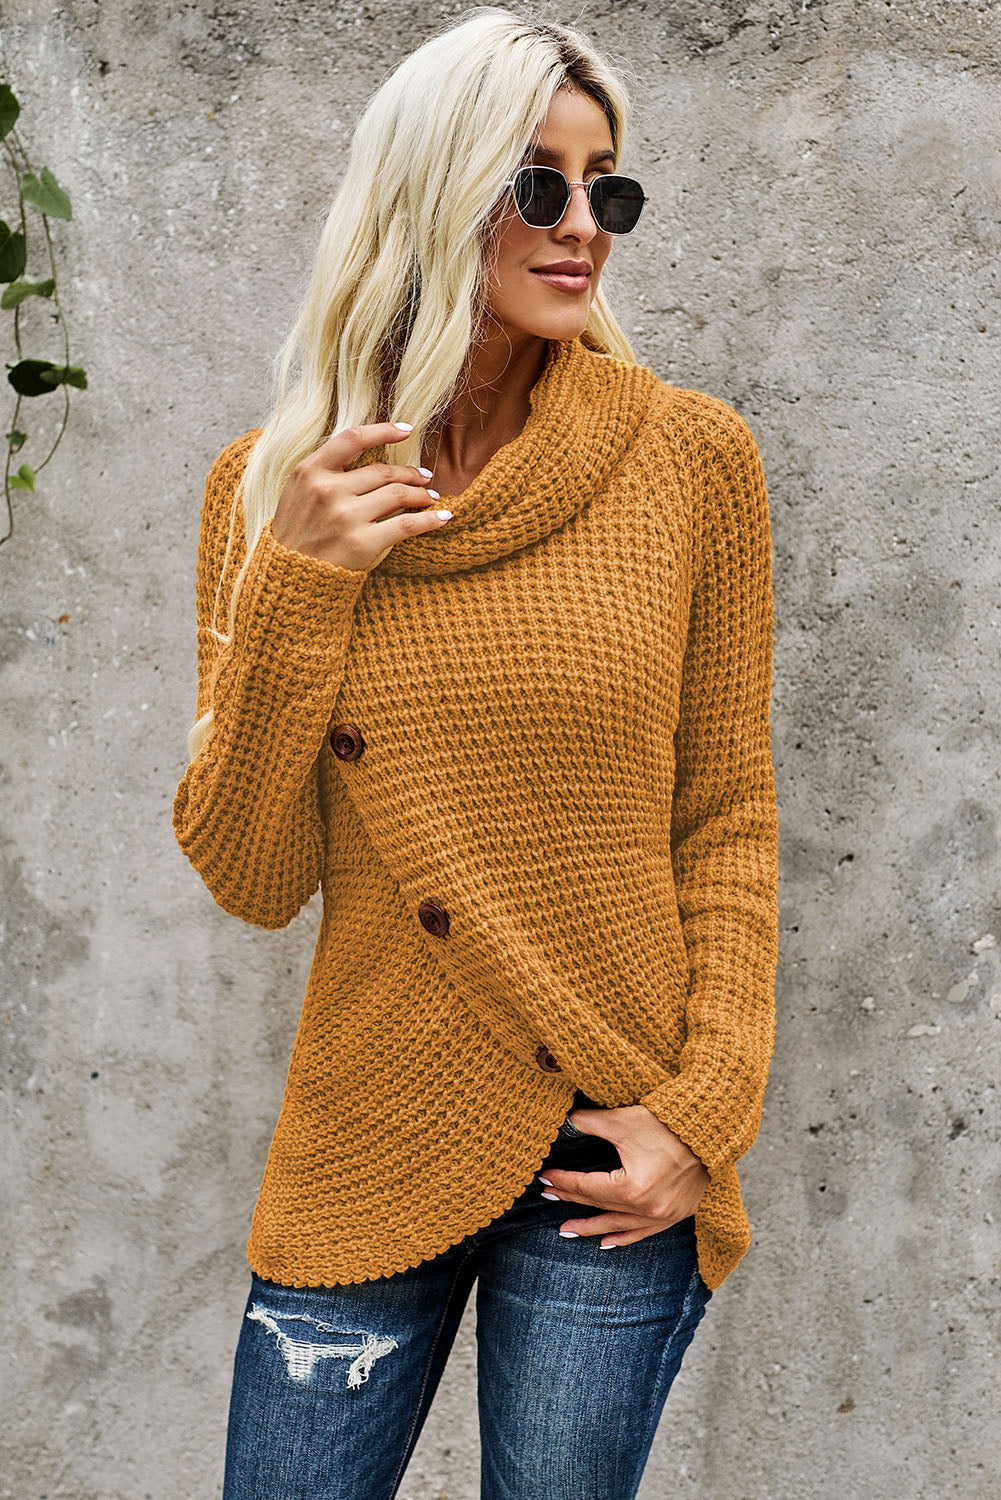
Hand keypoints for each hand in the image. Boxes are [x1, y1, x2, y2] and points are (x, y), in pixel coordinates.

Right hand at [271, 421, 450, 571]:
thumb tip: (366, 454)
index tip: (406, 430)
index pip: (352, 439)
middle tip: (424, 478)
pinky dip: (430, 520)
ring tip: (430, 498)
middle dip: (410, 474)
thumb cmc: (296, 534)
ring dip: (421, 495)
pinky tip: (443, 518)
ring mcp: (346, 517)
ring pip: (399, 494)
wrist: (286, 578)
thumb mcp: (297, 493)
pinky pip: (408, 525)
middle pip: (383, 471)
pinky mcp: (363, 543)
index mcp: (309, 472)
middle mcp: (328, 490)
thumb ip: (324, 471)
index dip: (383, 431)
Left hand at [539, 1103, 710, 1248]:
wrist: (710, 1129)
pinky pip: (644, 1232)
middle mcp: (647, 1208)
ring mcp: (664, 1215)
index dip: (563, 1182)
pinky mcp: (677, 1214)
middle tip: (548, 1198)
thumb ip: (589, 1122)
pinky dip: (624, 1237)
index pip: (587, 1187)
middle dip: (571, 1200)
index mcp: (632, 1187)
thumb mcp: (623, 1119)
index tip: (544, 1178)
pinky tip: (607, 1243)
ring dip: (592, 1228)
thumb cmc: (666, 1122)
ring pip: (618, 1226)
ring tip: (567, 1231)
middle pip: (599, 1206)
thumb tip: (565, 1121)